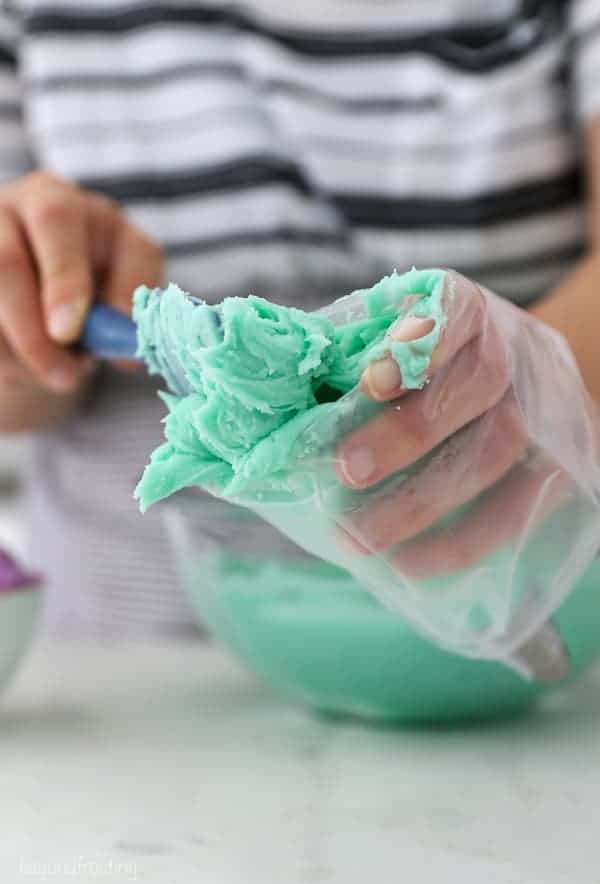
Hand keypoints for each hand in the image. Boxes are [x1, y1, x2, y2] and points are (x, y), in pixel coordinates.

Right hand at [0, 170, 161, 394]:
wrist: (51, 294)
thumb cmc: (95, 276)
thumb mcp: (125, 274)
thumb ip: (131, 300)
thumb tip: (126, 351)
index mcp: (55, 199)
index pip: (55, 220)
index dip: (64, 279)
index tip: (70, 332)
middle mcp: (4, 213)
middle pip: (5, 263)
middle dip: (33, 328)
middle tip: (63, 374)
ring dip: (21, 354)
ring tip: (59, 376)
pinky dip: (5, 361)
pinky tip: (28, 369)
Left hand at [335, 272, 574, 576]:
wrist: (515, 382)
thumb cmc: (419, 369)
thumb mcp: (380, 343)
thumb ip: (331, 362)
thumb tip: (251, 402)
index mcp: (463, 308)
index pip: (455, 308)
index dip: (420, 342)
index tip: (371, 382)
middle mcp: (513, 348)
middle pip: (480, 381)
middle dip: (410, 432)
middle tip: (346, 471)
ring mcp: (543, 405)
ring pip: (502, 446)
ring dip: (426, 499)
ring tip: (362, 538)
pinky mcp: (560, 460)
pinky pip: (523, 505)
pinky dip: (465, 540)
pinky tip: (410, 564)